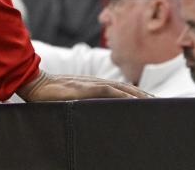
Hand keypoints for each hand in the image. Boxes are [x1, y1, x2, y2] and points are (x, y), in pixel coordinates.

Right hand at [16, 70, 151, 100]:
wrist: (35, 83)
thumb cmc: (49, 93)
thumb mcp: (69, 99)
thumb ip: (82, 102)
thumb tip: (90, 112)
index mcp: (94, 85)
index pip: (120, 89)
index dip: (136, 94)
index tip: (150, 101)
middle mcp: (96, 82)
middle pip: (126, 88)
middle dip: (143, 95)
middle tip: (160, 103)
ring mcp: (92, 84)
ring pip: (122, 89)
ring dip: (139, 95)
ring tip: (153, 102)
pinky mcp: (87, 88)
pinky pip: (110, 91)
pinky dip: (124, 96)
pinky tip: (134, 100)